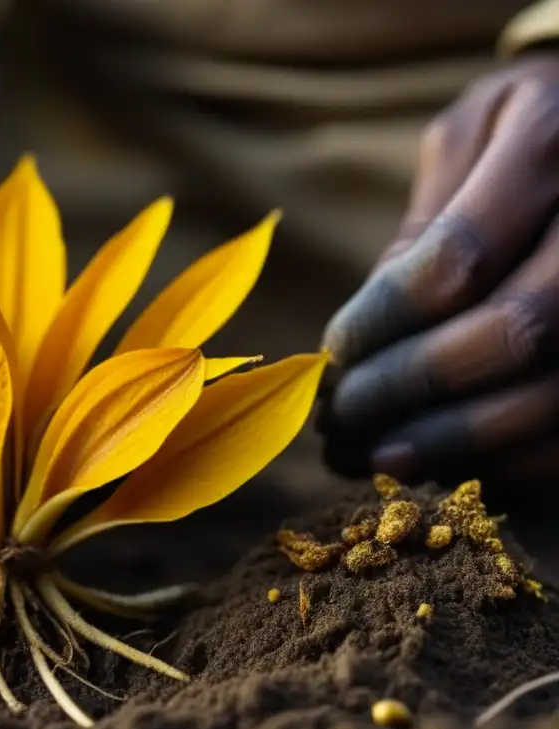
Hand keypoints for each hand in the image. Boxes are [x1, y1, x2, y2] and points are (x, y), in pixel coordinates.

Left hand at [319, 54, 558, 486]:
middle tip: (342, 422)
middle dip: (411, 389)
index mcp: (552, 144)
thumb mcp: (466, 139)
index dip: (383, 322)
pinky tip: (449, 464)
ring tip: (378, 458)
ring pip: (554, 392)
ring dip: (454, 442)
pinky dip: (514, 458)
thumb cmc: (529, 124)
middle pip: (513, 333)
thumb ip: (420, 225)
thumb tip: (365, 332)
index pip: (456, 259)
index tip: (332, 355)